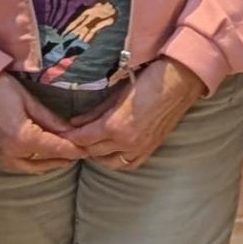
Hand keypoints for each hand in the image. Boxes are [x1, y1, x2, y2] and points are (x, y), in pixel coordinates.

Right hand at [0, 71, 83, 174]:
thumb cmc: (1, 88)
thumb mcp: (31, 102)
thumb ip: (52, 120)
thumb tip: (72, 132)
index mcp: (22, 139)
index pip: (55, 149)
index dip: (74, 150)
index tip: (88, 150)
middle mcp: (10, 153)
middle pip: (44, 163)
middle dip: (62, 159)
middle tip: (78, 154)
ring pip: (30, 168)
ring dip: (47, 164)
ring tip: (63, 156)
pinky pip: (17, 164)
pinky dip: (32, 163)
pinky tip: (41, 157)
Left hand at [67, 58, 207, 170]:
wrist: (180, 81)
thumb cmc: (148, 78)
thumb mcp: (117, 93)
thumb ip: (96, 110)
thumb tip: (75, 122)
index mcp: (116, 126)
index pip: (83, 138)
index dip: (71, 136)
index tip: (62, 132)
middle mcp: (127, 142)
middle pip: (93, 151)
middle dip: (80, 145)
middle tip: (72, 138)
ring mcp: (140, 148)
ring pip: (109, 162)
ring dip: (97, 155)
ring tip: (90, 144)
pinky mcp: (150, 149)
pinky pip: (128, 164)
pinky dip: (116, 160)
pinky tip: (110, 151)